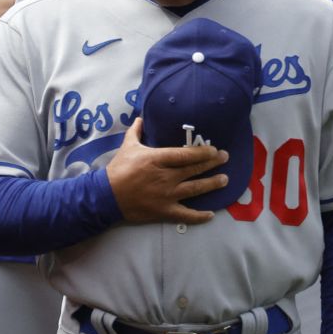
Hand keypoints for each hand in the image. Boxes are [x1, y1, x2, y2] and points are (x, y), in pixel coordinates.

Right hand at [106, 119, 229, 224]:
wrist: (106, 196)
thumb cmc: (118, 169)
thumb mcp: (127, 146)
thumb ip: (136, 132)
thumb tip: (140, 117)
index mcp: (157, 159)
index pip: (185, 155)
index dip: (203, 152)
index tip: (214, 150)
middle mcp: (166, 177)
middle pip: (194, 169)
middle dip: (212, 163)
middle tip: (226, 158)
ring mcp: (167, 195)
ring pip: (195, 189)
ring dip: (212, 184)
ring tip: (224, 180)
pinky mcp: (165, 211)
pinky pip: (186, 215)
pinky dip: (199, 216)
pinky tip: (211, 214)